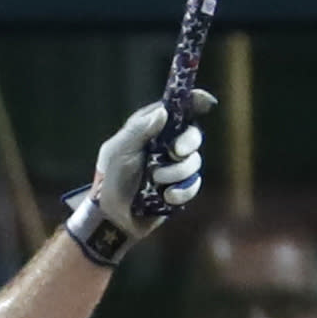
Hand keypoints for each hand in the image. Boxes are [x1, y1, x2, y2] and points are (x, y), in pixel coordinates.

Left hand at [64, 92, 210, 266]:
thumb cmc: (110, 180)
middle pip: (193, 134)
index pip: (176, 110)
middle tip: (175, 151)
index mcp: (150, 130)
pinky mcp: (179, 189)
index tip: (205, 101)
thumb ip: (139, 129)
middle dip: (188, 142)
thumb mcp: (119, 150)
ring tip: (155, 181)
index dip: (193, 102)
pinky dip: (180, 191)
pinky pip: (193, 185)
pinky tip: (165, 197)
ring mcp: (174, 168)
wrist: (112, 216)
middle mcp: (165, 146)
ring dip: (175, 173)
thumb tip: (163, 112)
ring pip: (195, 162)